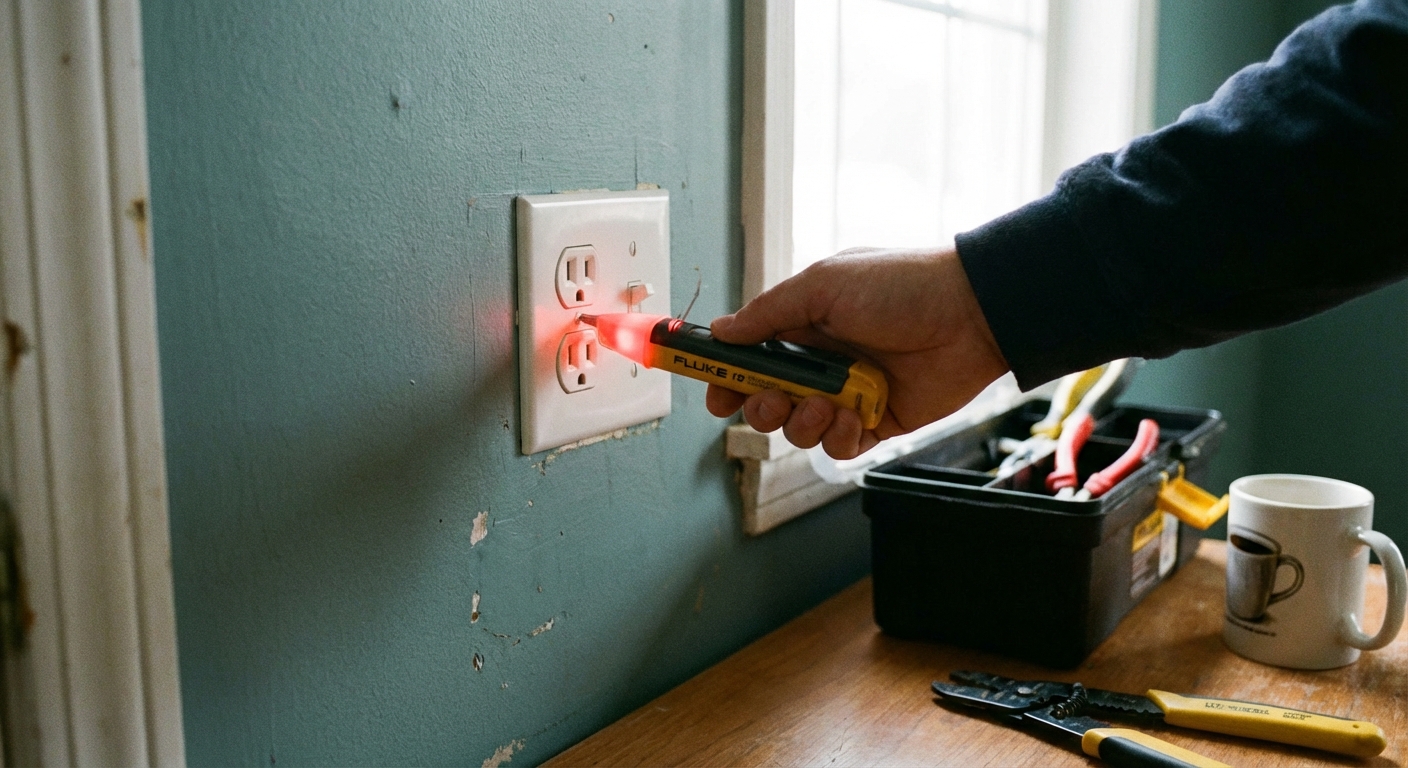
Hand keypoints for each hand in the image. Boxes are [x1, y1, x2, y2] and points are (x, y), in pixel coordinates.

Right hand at [706, 246, 1008, 458]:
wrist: (972, 313)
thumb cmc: (901, 286)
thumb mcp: (824, 285)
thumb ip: (769, 314)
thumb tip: (723, 331)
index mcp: (804, 325)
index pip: (750, 357)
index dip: (726, 376)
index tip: (713, 391)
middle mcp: (822, 362)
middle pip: (767, 400)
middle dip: (759, 406)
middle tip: (772, 399)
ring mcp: (848, 395)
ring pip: (799, 429)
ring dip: (799, 424)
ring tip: (822, 406)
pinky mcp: (878, 422)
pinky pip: (839, 446)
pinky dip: (836, 438)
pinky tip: (850, 418)